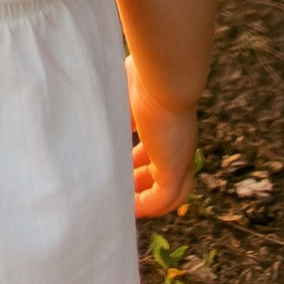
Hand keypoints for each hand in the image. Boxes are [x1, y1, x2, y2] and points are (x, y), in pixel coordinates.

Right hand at [130, 78, 199, 218]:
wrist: (165, 76)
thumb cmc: (145, 73)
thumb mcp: (128, 87)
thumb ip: (120, 102)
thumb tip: (104, 108)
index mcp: (169, 123)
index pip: (159, 150)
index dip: (142, 161)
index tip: (124, 166)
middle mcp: (178, 143)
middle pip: (166, 173)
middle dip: (143, 182)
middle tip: (123, 190)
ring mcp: (179, 157)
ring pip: (169, 191)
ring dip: (147, 199)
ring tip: (125, 205)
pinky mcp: (175, 168)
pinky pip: (162, 198)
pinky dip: (148, 206)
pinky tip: (131, 210)